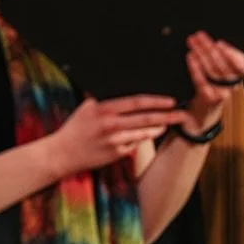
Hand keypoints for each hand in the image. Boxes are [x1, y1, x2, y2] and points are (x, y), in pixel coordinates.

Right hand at [50, 94, 182, 176]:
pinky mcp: (116, 154)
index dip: (156, 101)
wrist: (62, 153)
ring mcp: (115, 141)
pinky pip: (134, 144)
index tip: (170, 101)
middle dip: (167, 116)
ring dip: (158, 128)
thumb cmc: (75, 127)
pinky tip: (149, 134)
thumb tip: (119, 88)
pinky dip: (142, 138)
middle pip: (145, 119)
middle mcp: (111, 125)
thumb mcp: (87, 107)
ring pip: (144, 133)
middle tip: (181, 115)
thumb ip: (104, 100)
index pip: (136, 103)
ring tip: (168, 124)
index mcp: (104, 109)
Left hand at [178, 31, 243, 138]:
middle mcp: (230, 88)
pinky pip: (201, 80)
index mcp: (236, 80)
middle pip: (222, 65)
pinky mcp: (207, 99)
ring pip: (212, 71)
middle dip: (209, 47)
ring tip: (192, 42)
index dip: (231, 53)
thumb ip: (224, 63)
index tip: (220, 42)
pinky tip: (190, 56)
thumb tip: (225, 44)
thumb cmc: (208, 93)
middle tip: (199, 35)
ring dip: (201, 53)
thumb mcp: (219, 78)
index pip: (241, 65)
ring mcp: (219, 94)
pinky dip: (194, 67)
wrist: (199, 120)